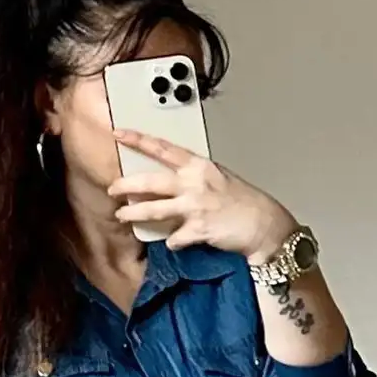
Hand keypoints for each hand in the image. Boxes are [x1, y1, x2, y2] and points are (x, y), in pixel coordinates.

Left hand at [108, 130, 298, 263]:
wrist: (263, 224)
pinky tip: (173, 242)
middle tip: (112, 188)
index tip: (119, 133)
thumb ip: (192, 177)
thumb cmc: (242, 202)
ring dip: (134, 213)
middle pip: (151, 182)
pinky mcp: (199, 229)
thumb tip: (170, 182)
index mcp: (198, 165)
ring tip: (122, 215)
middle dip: (127, 185)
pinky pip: (175, 238)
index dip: (138, 140)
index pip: (163, 148)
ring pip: (155, 209)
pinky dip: (172, 241)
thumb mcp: (216, 178)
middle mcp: (194, 183)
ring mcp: (195, 206)